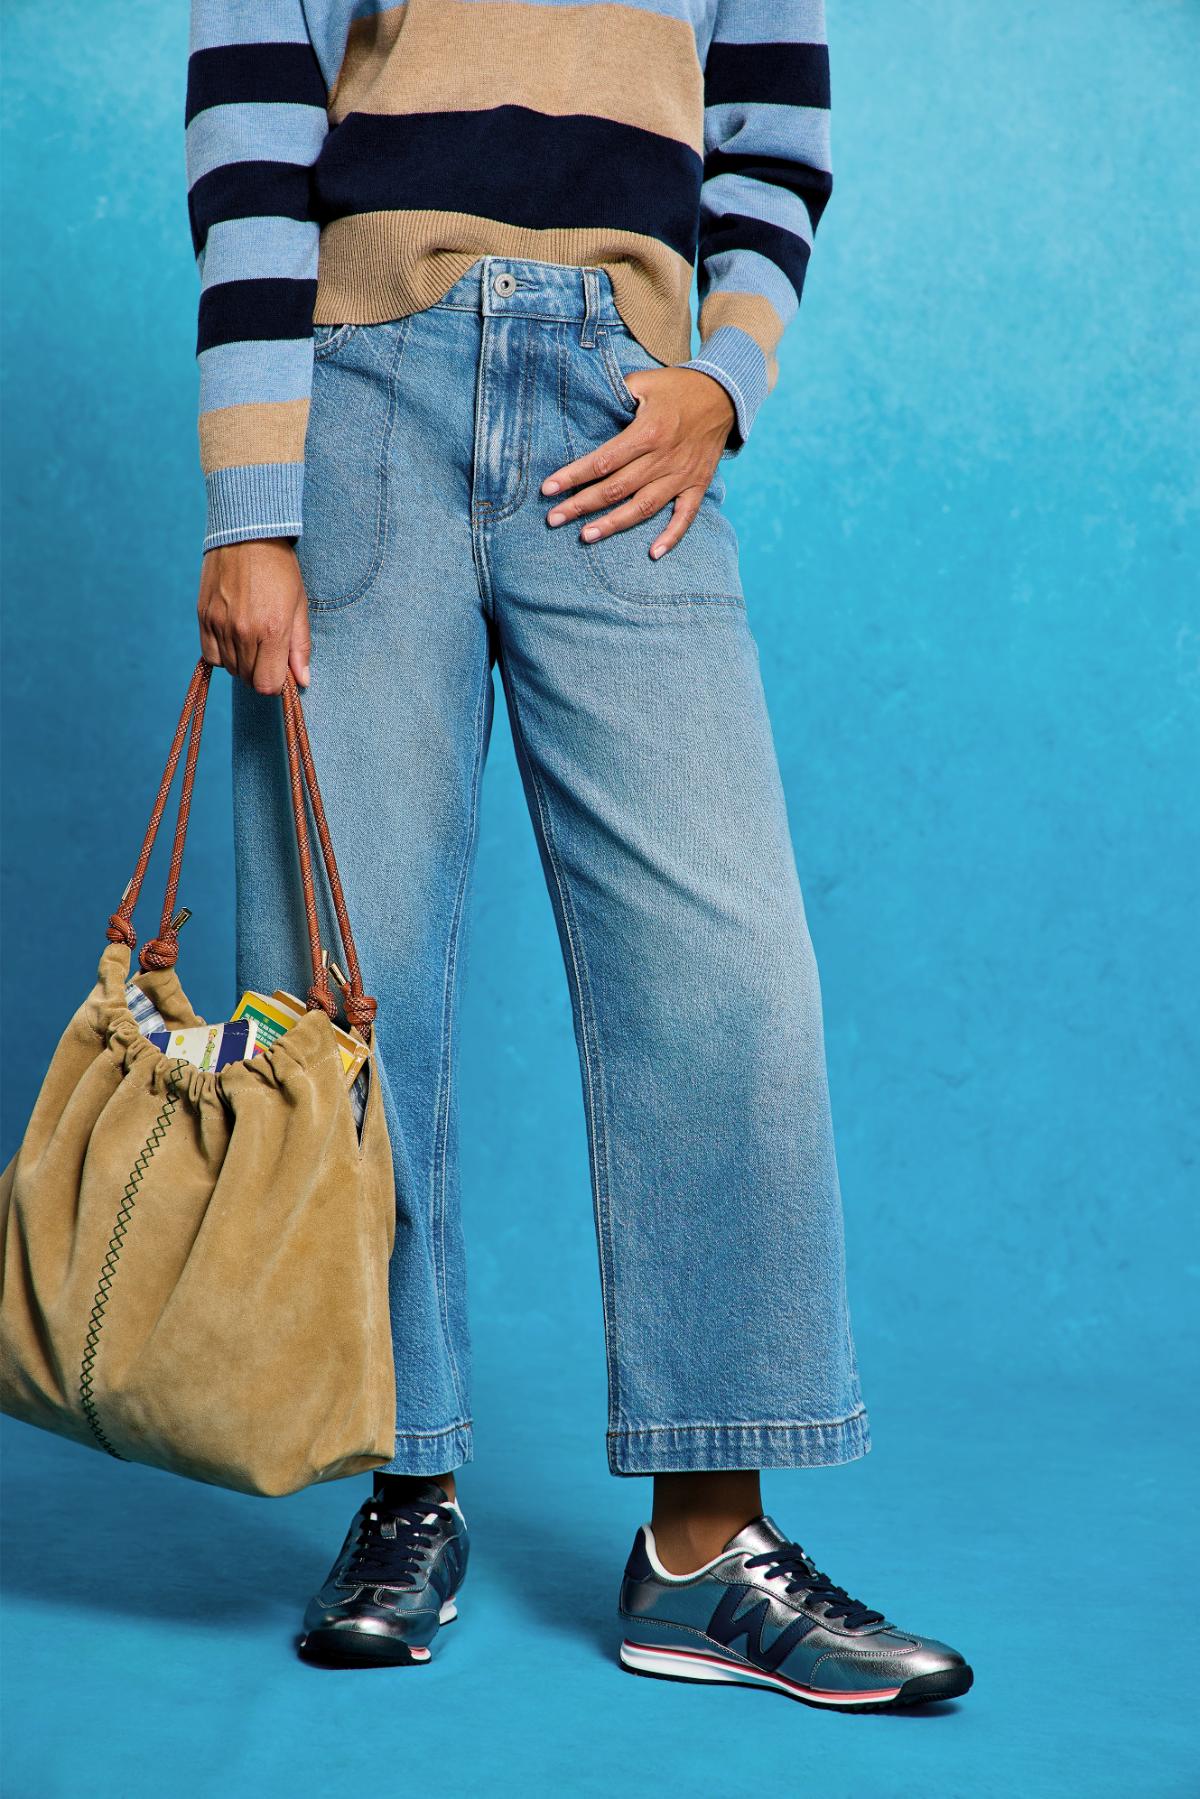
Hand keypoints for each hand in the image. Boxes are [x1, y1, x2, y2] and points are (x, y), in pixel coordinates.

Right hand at [197, 538, 310, 693]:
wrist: (247, 533)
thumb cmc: (279, 568)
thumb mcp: (299, 606)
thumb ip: (300, 647)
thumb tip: (303, 680)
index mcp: (273, 630)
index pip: (267, 685)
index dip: (276, 683)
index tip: (281, 670)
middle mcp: (244, 631)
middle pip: (248, 679)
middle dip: (261, 672)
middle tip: (269, 651)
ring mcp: (220, 624)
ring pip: (230, 668)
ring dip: (243, 663)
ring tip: (253, 639)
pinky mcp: (203, 616)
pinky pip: (210, 656)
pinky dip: (222, 654)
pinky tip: (233, 638)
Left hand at [542, 367, 735, 557]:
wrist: (725, 393)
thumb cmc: (678, 387)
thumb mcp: (645, 381)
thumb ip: (617, 392)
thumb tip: (588, 401)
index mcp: (648, 432)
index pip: (603, 461)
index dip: (573, 476)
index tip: (548, 489)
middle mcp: (664, 458)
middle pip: (616, 488)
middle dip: (582, 505)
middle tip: (554, 519)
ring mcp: (682, 475)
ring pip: (643, 507)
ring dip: (613, 524)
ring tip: (585, 536)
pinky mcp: (698, 485)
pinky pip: (685, 516)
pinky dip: (671, 536)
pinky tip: (653, 553)